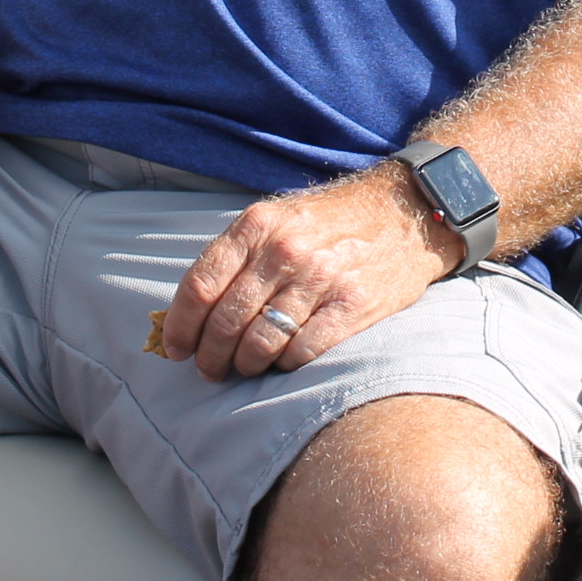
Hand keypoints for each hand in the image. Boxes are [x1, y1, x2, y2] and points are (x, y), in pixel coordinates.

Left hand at [162, 164, 458, 381]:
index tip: (177, 349)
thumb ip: (236, 257)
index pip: (200, 286)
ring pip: (260, 344)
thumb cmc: (330, 222)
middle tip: (210, 370)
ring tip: (247, 368)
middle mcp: (284, 250)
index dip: (181, 326)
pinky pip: (302, 352)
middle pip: (225, 321)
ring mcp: (320, 278)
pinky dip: (285, 365)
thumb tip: (190, 311)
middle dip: (210, 356)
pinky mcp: (353, 305)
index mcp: (257, 225)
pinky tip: (284, 361)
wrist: (404, 210)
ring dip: (246, 365)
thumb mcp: (277, 219)